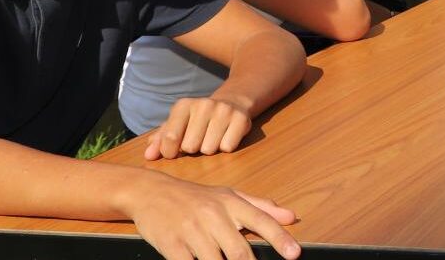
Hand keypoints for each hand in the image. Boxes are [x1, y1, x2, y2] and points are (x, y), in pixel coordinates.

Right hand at [122, 173, 301, 259]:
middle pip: (239, 251)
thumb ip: (261, 207)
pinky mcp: (172, 244)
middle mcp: (214, 216)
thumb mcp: (229, 195)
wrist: (150, 191)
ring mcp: (192, 231)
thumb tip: (291, 217)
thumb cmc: (195, 197)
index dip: (280, 239)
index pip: (261, 221)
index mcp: (231, 203)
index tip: (294, 254)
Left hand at [145, 95, 253, 159]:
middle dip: (193, 149)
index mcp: (183, 105)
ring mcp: (224, 111)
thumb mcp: (177, 124)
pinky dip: (225, 147)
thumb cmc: (197, 119)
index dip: (170, 151)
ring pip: (209, 150)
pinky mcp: (241, 119)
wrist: (231, 102)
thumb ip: (160, 139)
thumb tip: (149, 156)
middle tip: (198, 139)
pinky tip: (225, 136)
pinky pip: (227, 148)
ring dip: (209, 149)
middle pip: (191, 147)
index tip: (173, 152)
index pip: (171, 138)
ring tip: (212, 136)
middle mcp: (203, 104)